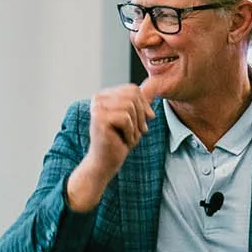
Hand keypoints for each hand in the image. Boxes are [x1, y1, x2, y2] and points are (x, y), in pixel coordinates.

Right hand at [66, 79, 165, 211]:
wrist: (106, 162)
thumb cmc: (119, 141)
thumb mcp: (134, 119)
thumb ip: (140, 104)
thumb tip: (153, 91)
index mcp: (105, 95)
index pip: (132, 89)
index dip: (144, 104)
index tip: (145, 120)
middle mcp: (98, 99)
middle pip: (133, 96)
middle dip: (141, 115)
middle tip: (139, 131)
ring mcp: (97, 108)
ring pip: (130, 106)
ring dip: (136, 126)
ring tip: (129, 137)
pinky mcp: (99, 119)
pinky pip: (126, 119)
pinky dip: (130, 132)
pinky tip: (123, 141)